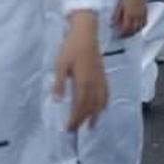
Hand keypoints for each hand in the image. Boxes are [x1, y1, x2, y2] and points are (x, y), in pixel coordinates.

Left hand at [55, 11, 108, 131]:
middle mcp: (94, 83)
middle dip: (83, 120)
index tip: (69, 128)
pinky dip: (104, 103)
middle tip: (76, 130)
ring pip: (100, 102)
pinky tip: (102, 107)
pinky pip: (106, 93)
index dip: (75, 119)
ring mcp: (101, 79)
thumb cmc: (71, 47)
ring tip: (91, 126)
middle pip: (90, 107)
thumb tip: (57, 101)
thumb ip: (60, 84)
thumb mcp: (60, 65)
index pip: (80, 106)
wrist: (86, 32)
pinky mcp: (103, 74)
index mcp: (84, 82)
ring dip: (95, 115)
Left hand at [111, 0, 146, 38]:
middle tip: (122, 36)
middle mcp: (137, 17)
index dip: (121, 34)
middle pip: (133, 30)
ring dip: (134, 32)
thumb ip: (116, 15)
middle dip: (127, 35)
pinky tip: (137, 27)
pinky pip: (144, 23)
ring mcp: (142, 15)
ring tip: (129, 33)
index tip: (117, 36)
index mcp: (130, 15)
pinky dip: (140, 27)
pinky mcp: (145, 12)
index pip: (126, 29)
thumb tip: (112, 24)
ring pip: (140, 28)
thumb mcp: (119, 5)